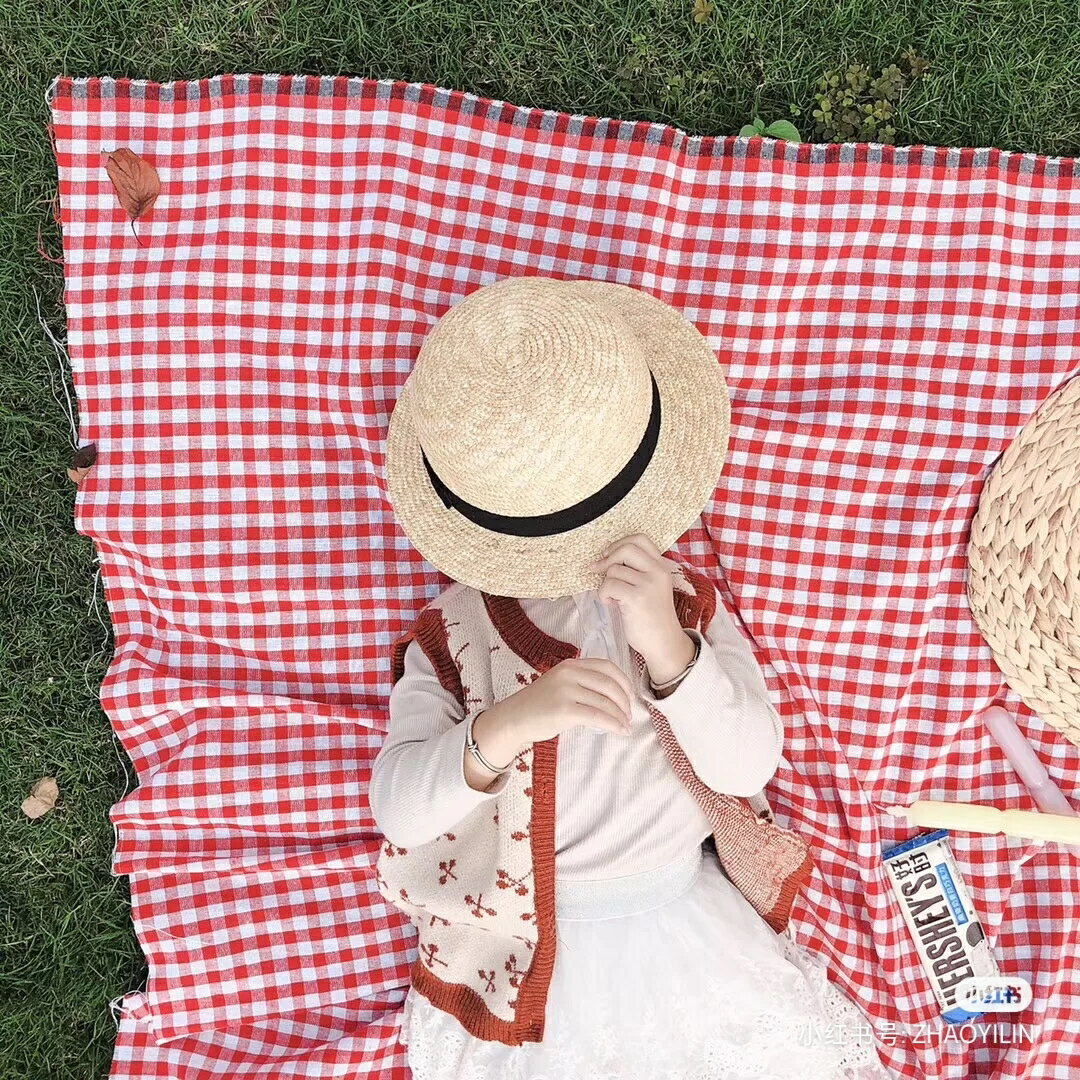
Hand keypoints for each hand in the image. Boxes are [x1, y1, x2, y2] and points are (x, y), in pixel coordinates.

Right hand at [485, 657, 635, 744]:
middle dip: (625, 701)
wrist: (513, 719)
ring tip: (626, 726)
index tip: (631, 695)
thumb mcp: (560, 685)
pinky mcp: (564, 710)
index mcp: (570, 664)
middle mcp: (569, 673)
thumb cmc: (538, 705)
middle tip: (630, 714)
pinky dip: (613, 724)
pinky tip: (619, 731)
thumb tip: (615, 697)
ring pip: (605, 702)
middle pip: (609, 684)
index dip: (624, 681)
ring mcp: (566, 690)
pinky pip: (597, 717)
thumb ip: (583, 684)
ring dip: (621, 715)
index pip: (606, 666)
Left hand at [586, 533, 690, 671]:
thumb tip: (604, 558)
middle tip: (598, 570)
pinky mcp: (637, 598)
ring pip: (614, 570)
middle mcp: (657, 572)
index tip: (609, 555)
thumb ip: (636, 571)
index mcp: (661, 567)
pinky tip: (611, 604)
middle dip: (608, 558)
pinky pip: (609, 585)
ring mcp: (648, 585)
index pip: (640, 539)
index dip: (619, 543)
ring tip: (612, 597)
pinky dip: (603, 594)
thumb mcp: (650, 587)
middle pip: (626, 548)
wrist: (663, 643)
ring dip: (605, 583)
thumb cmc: (652, 616)